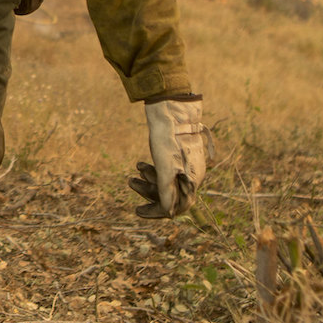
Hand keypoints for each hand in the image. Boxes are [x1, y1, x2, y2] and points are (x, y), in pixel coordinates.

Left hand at [129, 95, 206, 217]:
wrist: (172, 108)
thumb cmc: (168, 138)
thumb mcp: (165, 166)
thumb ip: (168, 190)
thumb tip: (170, 213)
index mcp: (192, 180)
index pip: (177, 207)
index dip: (157, 212)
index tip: (138, 211)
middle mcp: (193, 174)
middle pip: (171, 194)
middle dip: (148, 192)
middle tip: (129, 182)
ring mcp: (188, 164)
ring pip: (167, 181)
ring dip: (148, 179)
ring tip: (134, 170)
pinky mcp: (181, 154)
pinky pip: (167, 170)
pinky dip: (154, 170)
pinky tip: (140, 165)